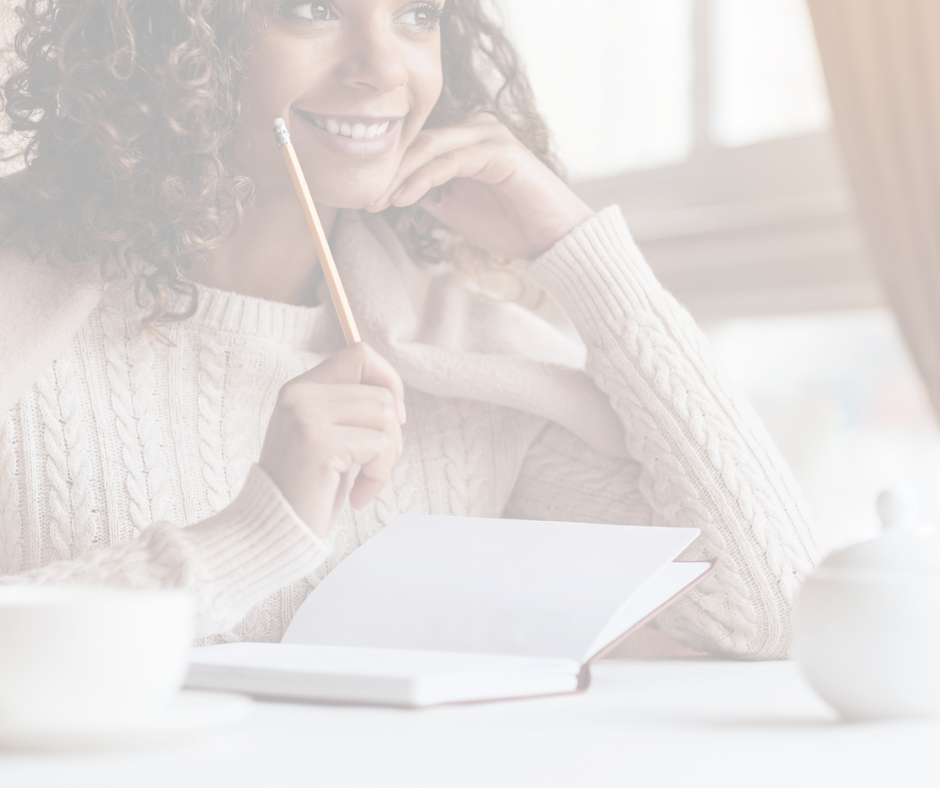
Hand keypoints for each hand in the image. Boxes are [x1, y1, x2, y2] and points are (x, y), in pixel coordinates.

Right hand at [259, 343, 404, 538]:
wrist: (268, 533)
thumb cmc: (306, 490)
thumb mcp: (326, 439)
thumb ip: (349, 410)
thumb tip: (395, 397)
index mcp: (301, 388)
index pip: (361, 355)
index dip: (389, 384)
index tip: (389, 423)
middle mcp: (300, 395)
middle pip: (382, 394)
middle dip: (394, 437)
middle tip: (375, 468)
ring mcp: (306, 416)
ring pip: (386, 417)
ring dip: (387, 458)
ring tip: (364, 483)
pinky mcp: (318, 443)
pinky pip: (378, 445)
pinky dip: (379, 476)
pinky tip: (358, 496)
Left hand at [365, 113, 594, 260]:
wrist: (551, 240)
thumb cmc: (509, 224)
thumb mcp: (454, 208)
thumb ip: (427, 192)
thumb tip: (390, 190)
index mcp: (466, 137)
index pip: (417, 145)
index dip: (389, 170)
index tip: (365, 197)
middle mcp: (477, 126)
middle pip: (419, 142)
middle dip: (388, 171)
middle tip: (363, 197)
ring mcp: (488, 134)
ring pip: (430, 148)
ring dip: (400, 175)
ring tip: (378, 200)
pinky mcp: (498, 150)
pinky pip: (449, 161)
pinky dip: (422, 179)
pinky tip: (403, 199)